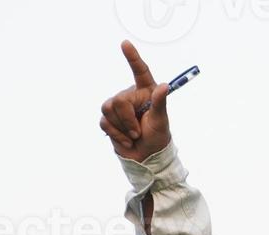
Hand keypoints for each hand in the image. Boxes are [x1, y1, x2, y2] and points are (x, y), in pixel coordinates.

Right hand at [98, 40, 171, 162]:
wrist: (146, 157)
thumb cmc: (157, 137)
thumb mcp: (161, 121)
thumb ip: (160, 103)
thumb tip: (164, 86)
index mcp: (146, 92)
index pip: (139, 71)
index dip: (132, 57)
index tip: (125, 43)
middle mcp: (130, 96)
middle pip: (119, 101)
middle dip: (128, 120)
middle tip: (138, 132)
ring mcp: (118, 107)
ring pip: (108, 110)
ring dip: (122, 128)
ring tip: (134, 136)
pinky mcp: (108, 119)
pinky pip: (104, 122)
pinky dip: (116, 135)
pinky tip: (126, 141)